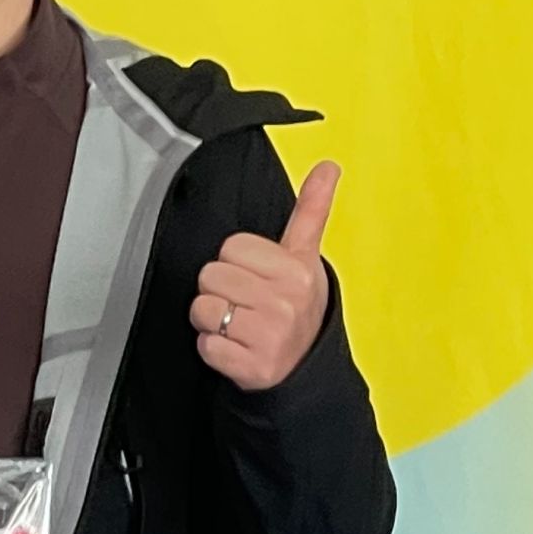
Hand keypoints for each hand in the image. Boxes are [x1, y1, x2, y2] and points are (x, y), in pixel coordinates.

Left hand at [190, 162, 337, 391]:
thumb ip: (311, 209)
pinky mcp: (251, 368)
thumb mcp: (306, 256)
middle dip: (221, 290)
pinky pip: (205, 346)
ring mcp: (268, 338)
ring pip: (203, 310)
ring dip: (212, 321)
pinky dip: (214, 349)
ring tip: (239, 325)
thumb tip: (329, 165)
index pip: (231, 247)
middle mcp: (284, 304)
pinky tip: (238, 348)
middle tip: (246, 303)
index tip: (256, 276)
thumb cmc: (299, 305)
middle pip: (211, 276)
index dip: (237, 261)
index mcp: (296, 271)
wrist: (307, 365)